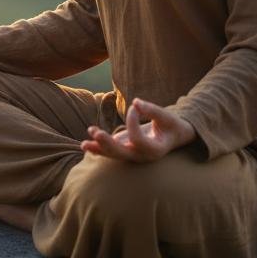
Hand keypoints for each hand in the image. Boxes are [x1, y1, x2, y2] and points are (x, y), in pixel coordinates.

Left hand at [80, 98, 196, 163]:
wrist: (173, 137)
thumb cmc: (171, 126)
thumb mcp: (166, 117)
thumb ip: (152, 110)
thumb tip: (135, 102)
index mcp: (155, 150)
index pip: (138, 139)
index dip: (132, 121)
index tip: (134, 106)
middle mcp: (141, 156)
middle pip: (121, 154)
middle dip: (107, 144)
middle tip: (96, 133)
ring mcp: (132, 156)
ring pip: (112, 155)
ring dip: (98, 148)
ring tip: (83, 144)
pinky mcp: (124, 150)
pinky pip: (109, 152)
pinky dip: (98, 148)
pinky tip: (86, 144)